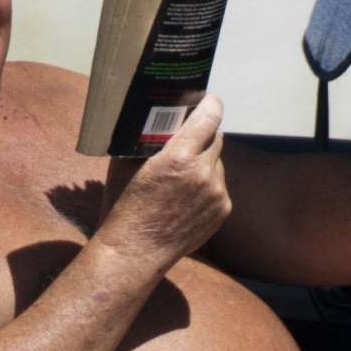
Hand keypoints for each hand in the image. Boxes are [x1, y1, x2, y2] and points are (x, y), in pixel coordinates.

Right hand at [99, 96, 229, 270]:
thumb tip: (153, 122)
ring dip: (205, 161)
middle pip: (216, 138)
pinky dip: (208, 183)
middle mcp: (203, 174)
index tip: (209, 99)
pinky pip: (220, 185)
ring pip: (218, 163)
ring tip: (184, 173)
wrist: (137, 251)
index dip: (210, 104)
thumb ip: (148, 142)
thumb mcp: (130, 166)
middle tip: (191, 136)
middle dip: (204, 135)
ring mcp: (216, 193)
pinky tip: (188, 194)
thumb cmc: (127, 207)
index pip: (208, 118)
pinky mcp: (223, 209)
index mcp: (178, 158)